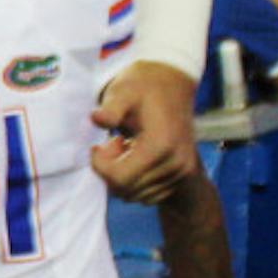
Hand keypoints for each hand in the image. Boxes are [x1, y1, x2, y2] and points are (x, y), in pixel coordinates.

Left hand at [91, 60, 199, 204]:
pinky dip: (135, 181)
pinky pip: (150, 194)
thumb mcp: (123, 91)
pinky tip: (134, 155)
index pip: (120, 177)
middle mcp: (175, 164)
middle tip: (110, 143)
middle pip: (127, 189)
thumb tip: (96, 119)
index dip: (100, 165)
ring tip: (123, 147)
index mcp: (160, 145)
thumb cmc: (143, 85)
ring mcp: (180, 172)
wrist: (172, 82)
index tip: (97, 146)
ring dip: (122, 176)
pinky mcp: (181, 175)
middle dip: (110, 170)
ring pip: (137, 195)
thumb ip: (110, 109)